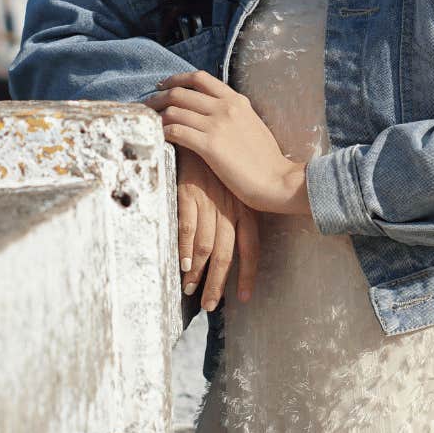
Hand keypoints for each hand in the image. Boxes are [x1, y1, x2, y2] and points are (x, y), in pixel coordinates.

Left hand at [146, 71, 309, 216]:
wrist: (278, 180)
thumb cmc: (266, 160)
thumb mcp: (252, 124)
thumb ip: (233, 114)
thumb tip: (212, 113)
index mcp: (236, 100)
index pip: (200, 78)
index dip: (176, 79)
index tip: (163, 86)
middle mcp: (225, 107)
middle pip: (181, 92)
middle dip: (159, 97)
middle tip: (147, 105)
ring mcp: (217, 125)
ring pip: (175, 110)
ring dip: (157, 115)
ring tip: (148, 123)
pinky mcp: (210, 146)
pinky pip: (176, 131)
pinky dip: (163, 132)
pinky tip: (159, 138)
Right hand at [174, 150, 257, 310]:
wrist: (196, 126)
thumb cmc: (214, 158)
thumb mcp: (232, 183)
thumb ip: (233, 208)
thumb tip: (226, 240)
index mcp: (244, 205)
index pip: (251, 246)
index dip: (248, 273)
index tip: (243, 297)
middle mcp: (230, 206)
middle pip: (228, 253)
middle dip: (219, 282)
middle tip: (210, 305)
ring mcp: (209, 200)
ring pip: (207, 245)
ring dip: (199, 273)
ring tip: (191, 292)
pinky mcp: (189, 192)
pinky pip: (188, 226)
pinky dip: (185, 248)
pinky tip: (182, 265)